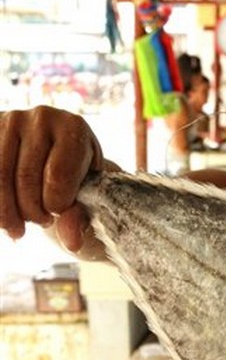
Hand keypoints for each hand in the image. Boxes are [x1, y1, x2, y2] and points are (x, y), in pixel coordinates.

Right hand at [0, 107, 102, 252]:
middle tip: (41, 221)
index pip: (58, 176)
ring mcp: (11, 120)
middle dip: (32, 212)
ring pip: (0, 178)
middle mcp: (42, 117)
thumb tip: (72, 243)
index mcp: (73, 128)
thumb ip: (78, 217)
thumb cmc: (73, 177)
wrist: (51, 155)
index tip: (57, 214)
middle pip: (26, 179)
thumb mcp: (83, 195)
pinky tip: (3, 218)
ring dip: (7, 213)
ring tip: (18, 228)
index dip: (56, 205)